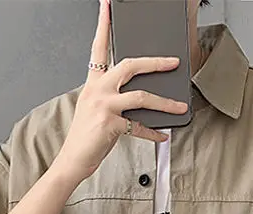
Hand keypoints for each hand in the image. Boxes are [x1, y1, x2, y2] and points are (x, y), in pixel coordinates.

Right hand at [52, 0, 188, 184]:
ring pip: (142, 96)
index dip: (104, 25)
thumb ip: (113, 98)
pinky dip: (154, 133)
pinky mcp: (111, 124)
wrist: (73, 160)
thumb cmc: (85, 137)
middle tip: (173, 62)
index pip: (99, 48)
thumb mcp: (95, 109)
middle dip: (155, 62)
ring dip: (165, 102)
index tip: (107, 5)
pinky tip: (163, 136)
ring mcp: (104, 106)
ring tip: (180, 106)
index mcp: (93, 83)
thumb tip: (141, 96)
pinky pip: (140, 126)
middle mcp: (98, 90)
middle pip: (130, 65)